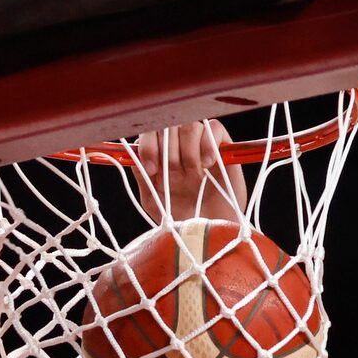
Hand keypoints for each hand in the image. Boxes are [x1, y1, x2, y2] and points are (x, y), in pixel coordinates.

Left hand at [132, 120, 246, 225]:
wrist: (208, 231)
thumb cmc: (181, 216)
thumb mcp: (153, 200)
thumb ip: (141, 176)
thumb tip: (135, 154)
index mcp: (160, 154)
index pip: (149, 132)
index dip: (148, 146)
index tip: (152, 170)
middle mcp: (178, 144)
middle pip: (169, 126)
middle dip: (169, 154)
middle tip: (177, 178)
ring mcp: (200, 142)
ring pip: (190, 126)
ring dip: (189, 151)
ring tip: (195, 175)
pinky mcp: (222, 145)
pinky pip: (213, 128)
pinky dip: (209, 144)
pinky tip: (208, 165)